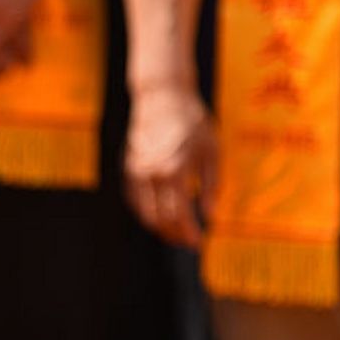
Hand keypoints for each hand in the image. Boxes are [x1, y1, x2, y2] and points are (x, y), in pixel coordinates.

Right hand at [125, 83, 217, 248]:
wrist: (162, 97)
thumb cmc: (192, 121)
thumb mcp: (212, 152)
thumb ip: (211, 186)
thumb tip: (210, 216)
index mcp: (173, 171)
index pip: (178, 215)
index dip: (189, 233)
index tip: (199, 242)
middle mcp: (150, 175)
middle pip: (159, 219)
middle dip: (174, 235)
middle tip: (188, 241)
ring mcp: (135, 172)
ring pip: (143, 213)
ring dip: (159, 227)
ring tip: (175, 232)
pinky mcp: (128, 168)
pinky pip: (135, 200)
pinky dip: (146, 213)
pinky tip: (159, 215)